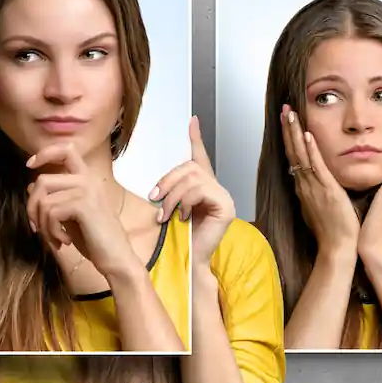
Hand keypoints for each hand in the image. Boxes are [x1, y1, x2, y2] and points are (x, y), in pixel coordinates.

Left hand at [24, 141, 139, 277]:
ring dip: (42, 224)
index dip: (44, 153)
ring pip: (44, 199)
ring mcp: (86, 190)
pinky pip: (51, 212)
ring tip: (54, 238)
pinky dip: (51, 231)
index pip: (66, 149)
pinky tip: (64, 242)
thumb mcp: (69, 216)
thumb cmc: (94, 240)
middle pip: (42, 180)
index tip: (29, 165)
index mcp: (87, 179)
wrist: (116, 258)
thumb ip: (55, 198)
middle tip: (38, 228)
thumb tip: (31, 186)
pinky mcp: (83, 205)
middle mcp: (87, 180)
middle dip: (32, 206)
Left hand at [149, 115, 235, 264]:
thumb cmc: (178, 238)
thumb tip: (155, 187)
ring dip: (173, 195)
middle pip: (191, 167)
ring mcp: (224, 197)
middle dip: (168, 181)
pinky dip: (185, 201)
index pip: (201, 157)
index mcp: (203, 187)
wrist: (187, 261)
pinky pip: (201, 190)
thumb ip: (168, 192)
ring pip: (193, 178)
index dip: (196, 138)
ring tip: (165, 213)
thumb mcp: (169, 209)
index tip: (192, 121)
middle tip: (155, 198)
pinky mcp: (226, 206)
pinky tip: (182, 216)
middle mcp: (216, 189)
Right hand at [280, 106, 358, 254]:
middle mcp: (304, 185)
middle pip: (292, 151)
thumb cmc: (333, 231)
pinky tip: (306, 134)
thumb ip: (319, 192)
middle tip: (285, 109)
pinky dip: (310, 150)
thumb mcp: (322, 206)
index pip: (294, 157)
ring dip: (294, 132)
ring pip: (300, 154)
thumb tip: (319, 183)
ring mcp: (313, 187)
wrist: (337, 248)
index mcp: (305, 188)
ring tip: (290, 114)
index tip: (288, 121)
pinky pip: (315, 166)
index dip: (290, 138)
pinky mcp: (325, 190)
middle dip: (288, 129)